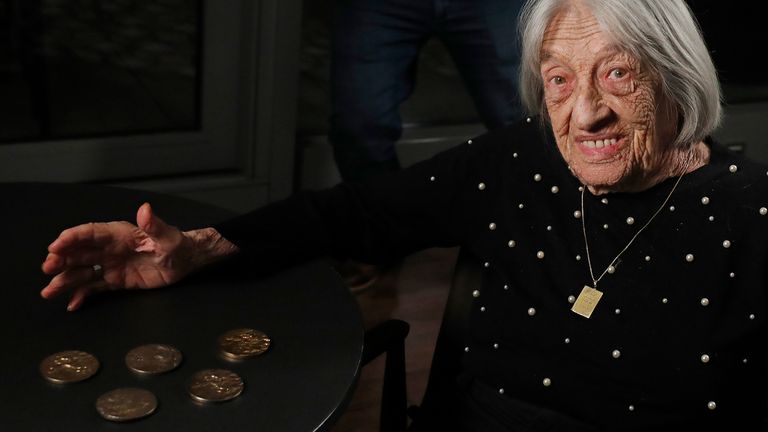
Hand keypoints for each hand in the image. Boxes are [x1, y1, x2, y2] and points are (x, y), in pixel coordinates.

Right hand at [41, 202, 235, 310]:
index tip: (55, 247)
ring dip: (65, 280)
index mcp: (119, 234)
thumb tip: (145, 209)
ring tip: (49, 292)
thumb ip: (154, 224)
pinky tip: (72, 303)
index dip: (71, 239)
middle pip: (79, 252)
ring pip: (82, 272)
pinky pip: (95, 287)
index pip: (89, 233)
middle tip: (48, 269)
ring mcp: (111, 265)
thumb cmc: (176, 244)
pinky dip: (82, 294)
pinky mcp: (117, 280)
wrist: (185, 261)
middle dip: (61, 260)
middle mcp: (110, 248)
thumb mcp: (167, 236)